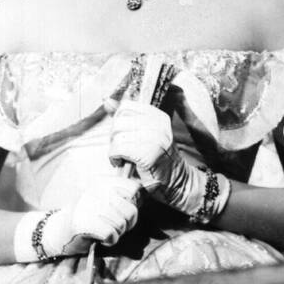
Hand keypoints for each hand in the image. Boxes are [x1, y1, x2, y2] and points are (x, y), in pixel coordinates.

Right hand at [43, 174, 140, 255]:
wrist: (57, 232)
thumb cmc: (87, 217)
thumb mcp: (104, 200)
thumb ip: (123, 197)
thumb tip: (145, 196)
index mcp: (103, 181)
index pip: (134, 188)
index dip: (134, 203)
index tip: (121, 211)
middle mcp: (96, 190)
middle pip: (131, 210)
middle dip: (127, 223)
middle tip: (112, 225)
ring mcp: (89, 206)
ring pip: (122, 224)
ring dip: (117, 233)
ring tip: (103, 230)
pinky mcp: (85, 223)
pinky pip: (112, 235)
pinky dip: (109, 240)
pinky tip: (99, 237)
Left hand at [107, 101, 229, 222]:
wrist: (176, 183)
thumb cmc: (156, 161)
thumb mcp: (144, 135)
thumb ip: (126, 118)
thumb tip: (107, 100)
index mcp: (159, 117)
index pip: (126, 107)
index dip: (118, 121)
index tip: (122, 134)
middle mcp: (158, 125)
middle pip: (120, 121)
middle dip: (114, 136)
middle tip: (121, 149)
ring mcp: (154, 139)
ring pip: (118, 136)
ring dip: (114, 149)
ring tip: (122, 157)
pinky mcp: (148, 154)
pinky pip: (119, 149)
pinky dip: (115, 157)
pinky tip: (121, 163)